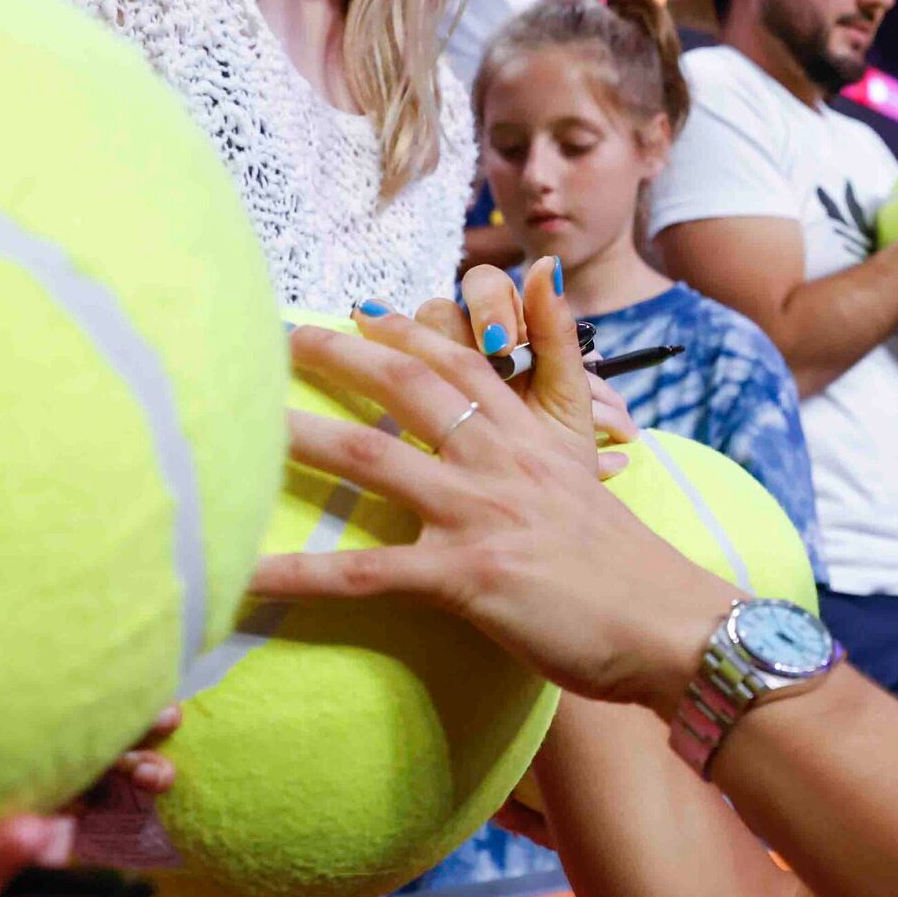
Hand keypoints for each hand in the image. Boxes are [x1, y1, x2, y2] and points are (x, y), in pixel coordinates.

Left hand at [253, 297, 738, 712]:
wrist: (672, 624)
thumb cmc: (632, 561)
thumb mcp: (594, 451)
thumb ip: (563, 364)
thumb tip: (546, 272)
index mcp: (528, 432)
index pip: (456, 358)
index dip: (399, 329)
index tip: (351, 314)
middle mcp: (497, 457)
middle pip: (401, 383)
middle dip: (330, 354)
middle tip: (267, 339)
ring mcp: (477, 512)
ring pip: (369, 457)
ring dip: (292, 437)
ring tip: (225, 429)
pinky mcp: (464, 577)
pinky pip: (362, 573)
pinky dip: (296, 574)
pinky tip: (239, 577)